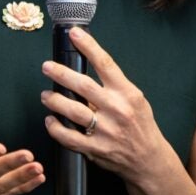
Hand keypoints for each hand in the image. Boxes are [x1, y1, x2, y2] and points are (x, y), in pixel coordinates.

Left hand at [41, 27, 172, 186]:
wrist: (149, 159)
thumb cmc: (139, 125)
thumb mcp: (134, 99)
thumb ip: (112, 84)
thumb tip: (83, 63)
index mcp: (127, 94)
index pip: (106, 64)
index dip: (89, 47)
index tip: (74, 34)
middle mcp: (117, 110)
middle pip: (83, 86)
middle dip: (61, 74)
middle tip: (47, 67)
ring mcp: (106, 131)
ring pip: (72, 111)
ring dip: (54, 101)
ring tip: (46, 96)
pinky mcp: (95, 148)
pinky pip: (67, 137)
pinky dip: (55, 127)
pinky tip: (51, 120)